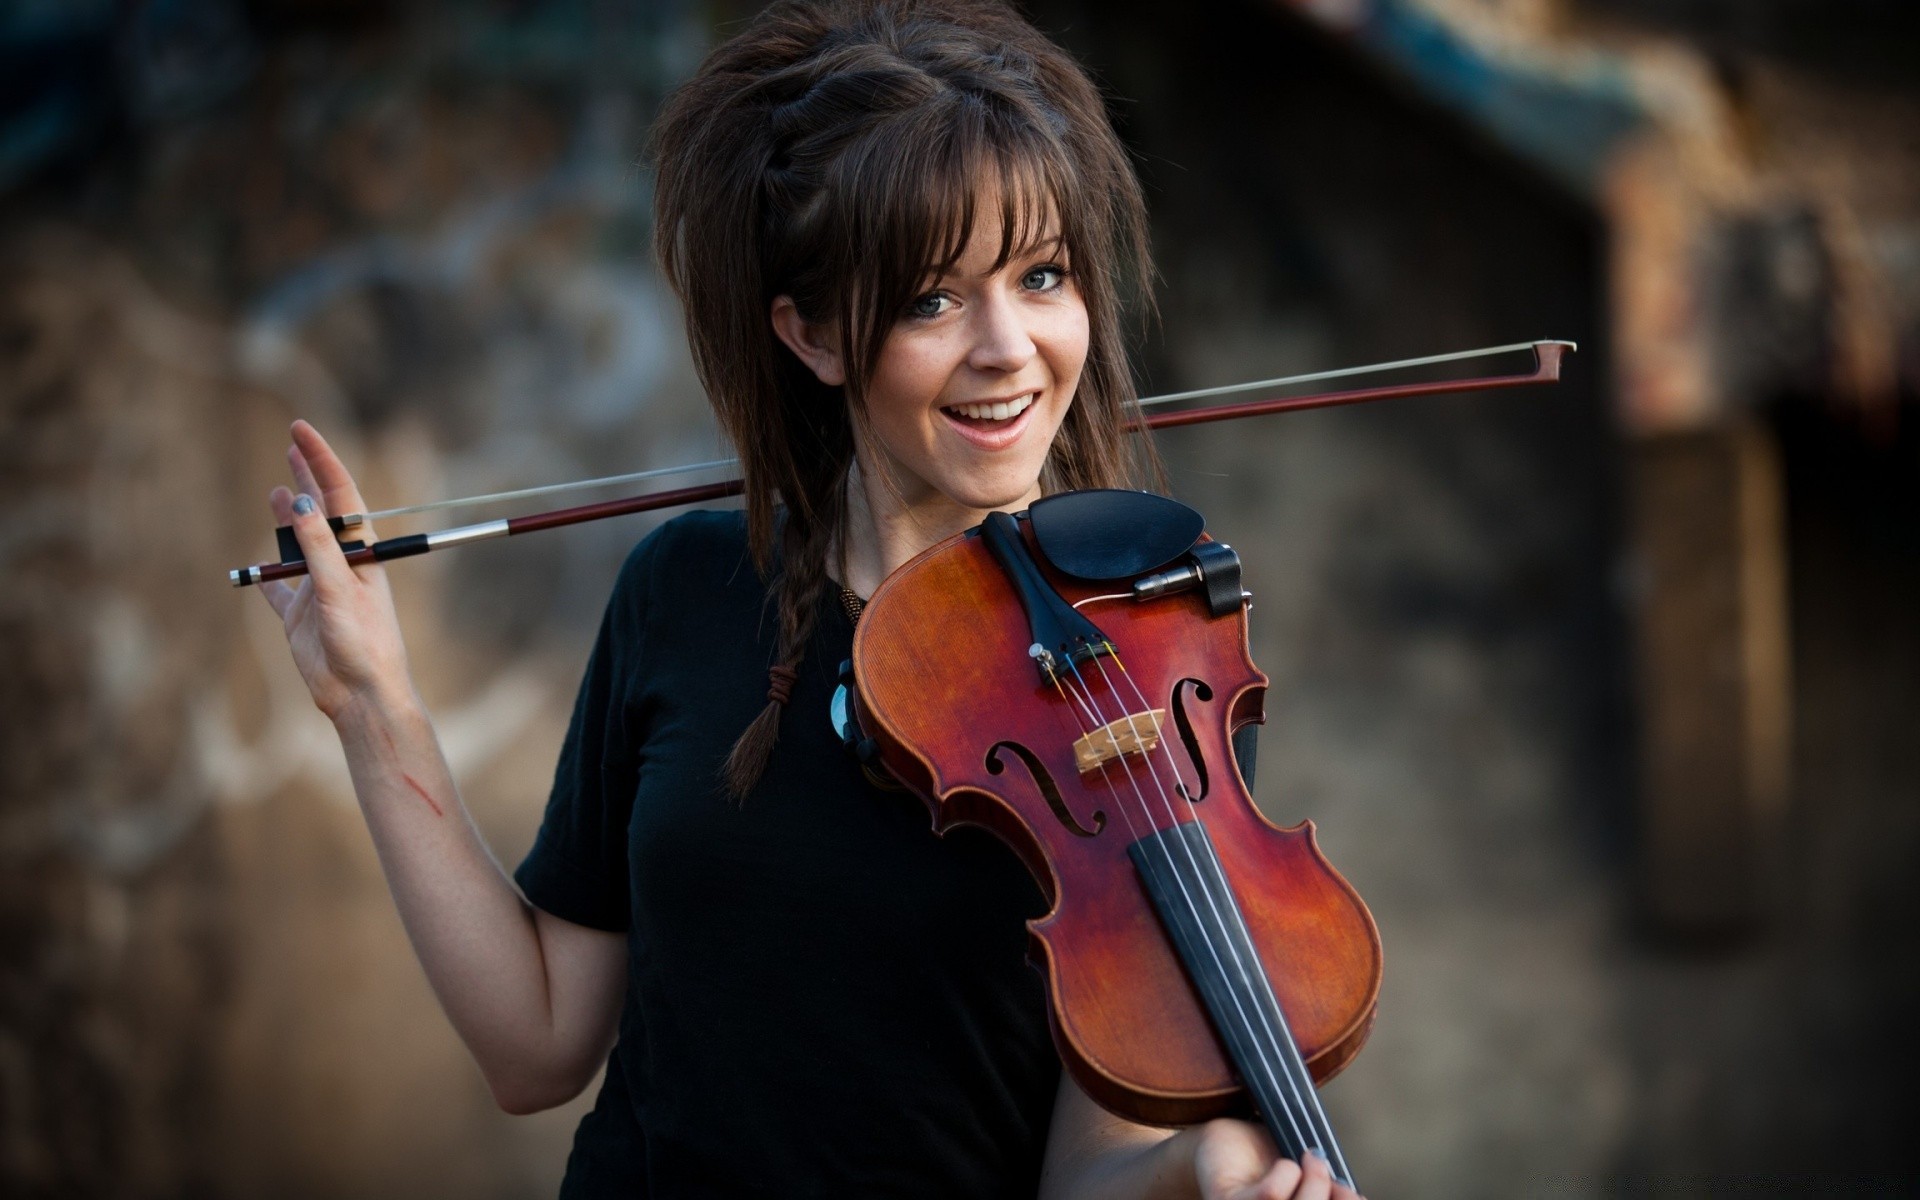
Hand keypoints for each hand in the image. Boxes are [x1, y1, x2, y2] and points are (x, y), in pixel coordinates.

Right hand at [257, 420, 413, 721]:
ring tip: (277, 492)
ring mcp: (319, 589)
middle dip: (308, 477)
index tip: (300, 428)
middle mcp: (341, 564)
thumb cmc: (363, 642)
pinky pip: (279, 590)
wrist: (361, 695)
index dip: (321, 459)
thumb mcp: (341, 589)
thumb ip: (320, 547)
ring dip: (288, 519)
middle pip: (321, 511)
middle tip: (293, 444)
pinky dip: (267, 576)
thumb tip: (301, 502)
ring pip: (297, 545)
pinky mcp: (301, 617)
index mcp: (360, 551)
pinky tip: (257, 565)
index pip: (340, 494)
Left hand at [1191, 1120, 1363, 1199]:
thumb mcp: (1305, 1179)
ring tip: (1308, 1158)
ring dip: (1312, 1180)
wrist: (1224, 1143)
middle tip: (1321, 1162)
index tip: (1355, 1194)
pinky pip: (1269, 1195)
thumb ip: (1325, 1190)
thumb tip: (1355, 1197)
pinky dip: (1286, 1172)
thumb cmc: (1268, 1164)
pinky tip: (1283, 1165)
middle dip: (1326, 1191)